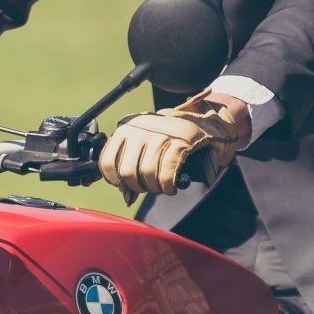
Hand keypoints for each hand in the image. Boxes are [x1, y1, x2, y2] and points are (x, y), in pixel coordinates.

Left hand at [99, 90, 237, 204]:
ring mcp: (161, 132)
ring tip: (161, 186)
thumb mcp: (147, 144)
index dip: (116, 181)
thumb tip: (124, 192)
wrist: (206, 120)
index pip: (108, 161)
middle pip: (126, 171)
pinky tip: (171, 187)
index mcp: (127, 127)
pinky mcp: (181, 140)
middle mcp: (140, 127)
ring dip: (154, 188)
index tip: (126, 187)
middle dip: (137, 187)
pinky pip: (167, 173)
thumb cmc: (173, 136)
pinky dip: (168, 186)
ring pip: (146, 173)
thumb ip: (131, 164)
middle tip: (149, 187)